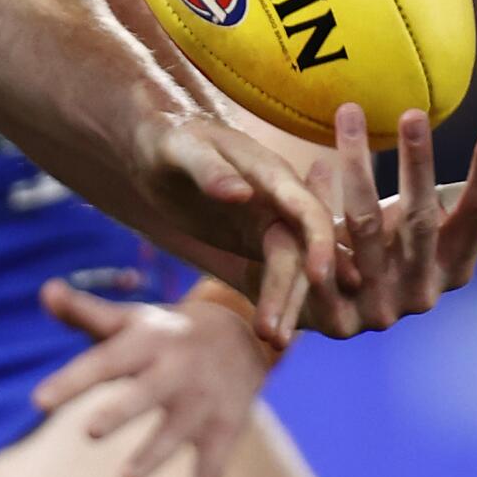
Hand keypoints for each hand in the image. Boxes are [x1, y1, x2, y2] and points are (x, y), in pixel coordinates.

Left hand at [33, 281, 271, 476]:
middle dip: (121, 411)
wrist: (244, 334)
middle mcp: (176, 372)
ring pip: (176, 435)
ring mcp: (202, 405)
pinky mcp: (224, 433)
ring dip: (152, 456)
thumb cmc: (167, 331)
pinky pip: (212, 471)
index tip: (37, 402)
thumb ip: (84, 312)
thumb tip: (45, 291)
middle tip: (90, 432)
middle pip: (145, 394)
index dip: (71, 381)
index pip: (103, 361)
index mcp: (147, 343)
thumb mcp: (130, 318)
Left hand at [134, 112, 336, 346]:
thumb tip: (242, 194)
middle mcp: (280, 198)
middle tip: (277, 335)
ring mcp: (270, 220)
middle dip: (296, 291)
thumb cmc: (165, 136)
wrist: (153, 144)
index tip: (323, 278)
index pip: (307, 208)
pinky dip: (275, 299)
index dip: (322, 242)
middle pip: (303, 249)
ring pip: (291, 268)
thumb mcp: (178, 148)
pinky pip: (276, 273)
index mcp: (269, 171)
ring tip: (272, 340)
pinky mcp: (256, 240)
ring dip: (285, 303)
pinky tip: (271, 331)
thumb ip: (208, 168)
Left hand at [299, 104, 476, 337]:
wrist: (318, 303)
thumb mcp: (435, 220)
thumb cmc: (386, 246)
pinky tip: (311, 165)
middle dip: (419, 165)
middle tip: (413, 112)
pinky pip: (319, 253)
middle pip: (420, 219)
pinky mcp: (331, 318)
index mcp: (453, 268)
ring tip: (350, 112)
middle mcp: (421, 293)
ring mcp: (377, 309)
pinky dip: (315, 205)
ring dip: (357, 168)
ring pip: (363, 226)